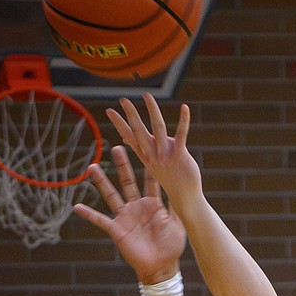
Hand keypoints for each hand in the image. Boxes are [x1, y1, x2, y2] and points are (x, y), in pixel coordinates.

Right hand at [74, 141, 187, 282]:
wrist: (161, 267)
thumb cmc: (172, 247)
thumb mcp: (177, 223)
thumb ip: (176, 205)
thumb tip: (183, 186)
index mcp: (152, 204)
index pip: (149, 180)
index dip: (147, 165)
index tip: (144, 149)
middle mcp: (137, 207)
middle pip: (127, 181)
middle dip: (122, 165)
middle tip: (116, 147)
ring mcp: (125, 217)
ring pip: (110, 195)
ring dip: (101, 182)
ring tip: (92, 167)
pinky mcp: (116, 230)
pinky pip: (100, 220)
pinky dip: (88, 214)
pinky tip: (76, 206)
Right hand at [104, 96, 203, 217]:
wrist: (186, 200)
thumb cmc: (171, 181)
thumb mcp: (153, 166)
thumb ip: (144, 152)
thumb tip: (128, 140)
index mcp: (146, 157)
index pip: (129, 138)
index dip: (120, 124)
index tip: (109, 111)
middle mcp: (153, 155)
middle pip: (139, 131)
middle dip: (131, 115)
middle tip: (123, 99)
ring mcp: (166, 155)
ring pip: (158, 129)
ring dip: (152, 111)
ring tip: (147, 95)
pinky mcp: (180, 156)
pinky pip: (182, 135)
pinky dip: (184, 121)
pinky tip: (185, 108)